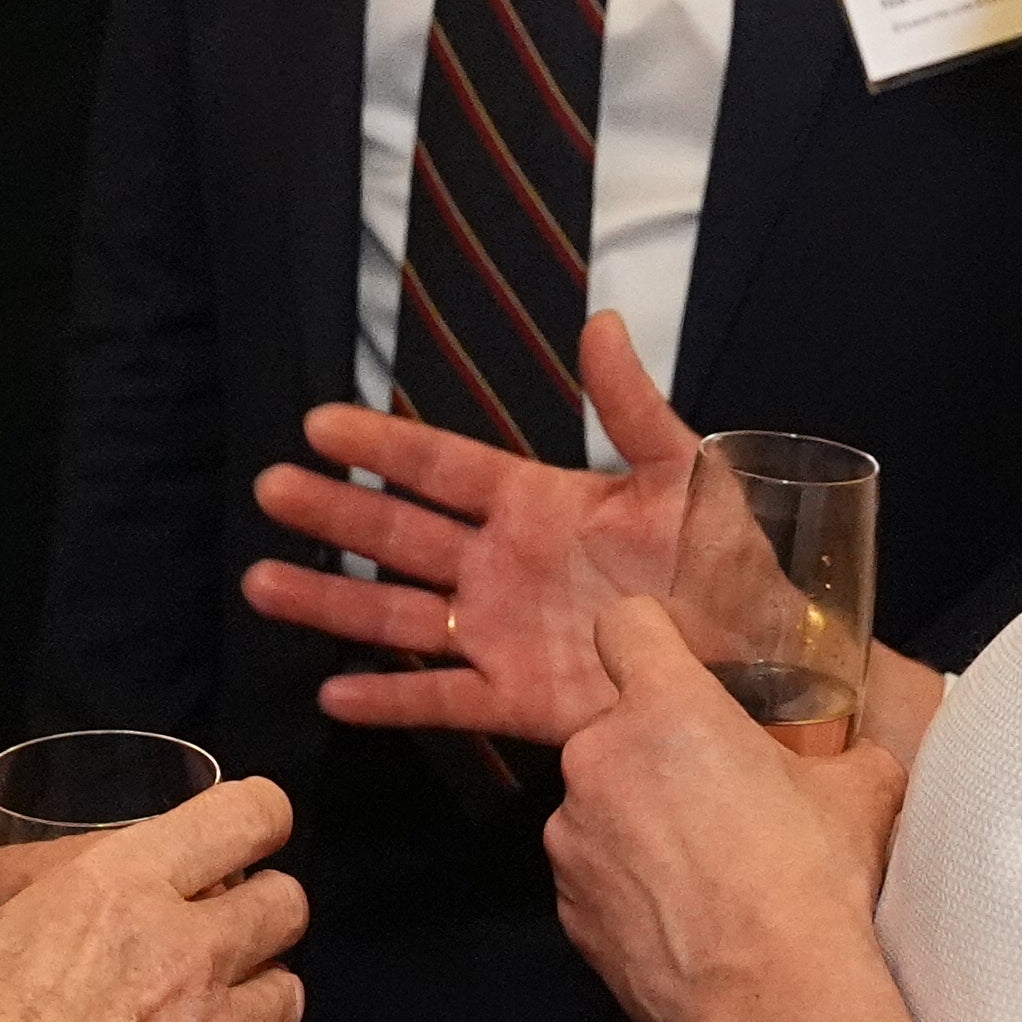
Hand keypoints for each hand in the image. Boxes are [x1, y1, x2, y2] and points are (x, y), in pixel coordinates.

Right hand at [0, 778, 304, 1021]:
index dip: (258, 815)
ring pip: (288, 991)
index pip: (245, 818)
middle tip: (223, 920)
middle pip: (286, 903)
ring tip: (211, 1004)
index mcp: (120, 890)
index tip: (249, 827)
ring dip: (257, 988)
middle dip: (264, 903)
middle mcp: (186, 954)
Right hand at [239, 309, 696, 743]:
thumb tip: (601, 322)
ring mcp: (500, 633)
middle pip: (400, 534)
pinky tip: (331, 693)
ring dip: (332, 600)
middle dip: (335, 512)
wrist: (759, 660)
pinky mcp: (515, 698)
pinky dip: (388, 700)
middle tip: (270, 488)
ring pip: (398, 615)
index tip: (319, 425)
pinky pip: (439, 698)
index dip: (383, 446)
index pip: (442, 467)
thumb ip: (633, 407)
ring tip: (262, 583)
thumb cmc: (726, 562)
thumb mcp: (685, 475)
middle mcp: (500, 566)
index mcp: (535, 504)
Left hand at [548, 598, 939, 1021]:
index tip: (676, 664)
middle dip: (656, 754)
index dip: (651, 638)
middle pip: (616, 728)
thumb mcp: (860, 793)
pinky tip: (681, 918)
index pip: (626, 625)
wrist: (773, 996)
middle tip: (715, 797)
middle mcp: (599, 759)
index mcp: (666, 707)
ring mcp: (572, 836)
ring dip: (635, 824)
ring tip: (701, 871)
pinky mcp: (566, 907)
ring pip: (598, 806)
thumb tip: (859, 756)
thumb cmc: (813, 879)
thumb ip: (844, 754)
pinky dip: (625, 887)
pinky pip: (592, 875)